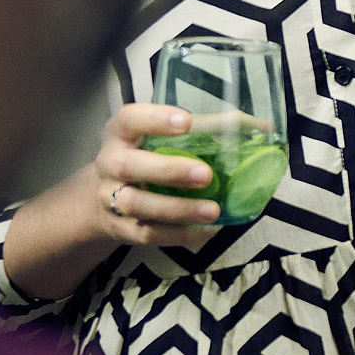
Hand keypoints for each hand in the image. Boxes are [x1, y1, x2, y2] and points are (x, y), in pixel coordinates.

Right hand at [85, 101, 219, 246]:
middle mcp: (109, 164)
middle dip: (168, 170)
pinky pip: (148, 234)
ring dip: (178, 209)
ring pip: (138, 204)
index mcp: (120, 135)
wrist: (97, 200)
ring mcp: (109, 198)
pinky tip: (206, 229)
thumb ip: (197, 131)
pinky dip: (179, 234)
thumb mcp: (155, 140)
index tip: (187, 121)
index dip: (155, 119)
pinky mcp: (119, 228)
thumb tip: (257, 126)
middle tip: (205, 174)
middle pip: (128, 166)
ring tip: (213, 210)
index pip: (129, 119)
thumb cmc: (142, 160)